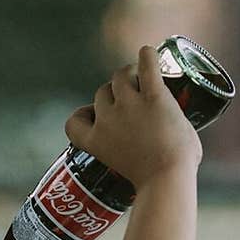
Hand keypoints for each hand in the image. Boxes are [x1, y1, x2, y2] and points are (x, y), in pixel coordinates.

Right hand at [64, 45, 201, 190]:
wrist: (167, 181)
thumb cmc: (155, 186)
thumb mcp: (126, 175)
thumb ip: (127, 157)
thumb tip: (146, 153)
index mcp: (95, 142)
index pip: (73, 122)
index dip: (84, 114)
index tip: (96, 118)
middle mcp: (107, 120)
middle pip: (102, 93)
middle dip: (114, 94)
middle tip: (133, 98)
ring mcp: (129, 106)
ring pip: (120, 75)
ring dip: (129, 73)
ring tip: (142, 77)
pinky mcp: (154, 97)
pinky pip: (146, 65)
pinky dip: (147, 56)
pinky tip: (150, 54)